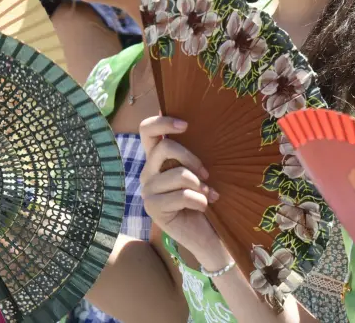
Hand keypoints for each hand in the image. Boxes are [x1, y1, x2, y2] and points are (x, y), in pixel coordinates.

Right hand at [138, 116, 227, 267]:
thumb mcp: (199, 170)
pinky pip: (183, 195)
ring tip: (208, 194)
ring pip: (178, 174)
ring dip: (200, 185)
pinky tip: (204, 207)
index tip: (185, 125)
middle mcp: (148, 172)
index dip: (162, 122)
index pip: (146, 130)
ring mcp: (148, 191)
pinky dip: (200, 200)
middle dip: (191, 158)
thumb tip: (196, 125)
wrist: (206, 233)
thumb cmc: (204, 197)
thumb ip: (191, 152)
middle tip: (206, 173)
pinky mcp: (153, 208)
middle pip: (164, 148)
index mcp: (157, 159)